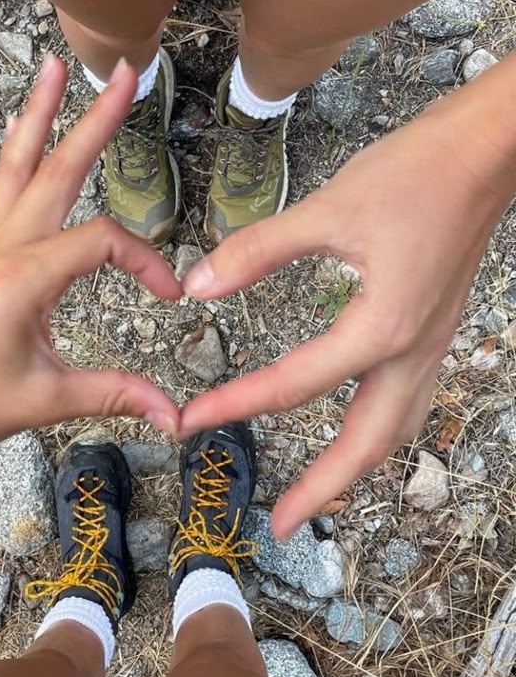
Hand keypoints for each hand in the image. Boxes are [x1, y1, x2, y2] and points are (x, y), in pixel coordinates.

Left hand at [0, 56, 180, 454]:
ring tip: (51, 67)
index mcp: (26, 274)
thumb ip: (114, 394)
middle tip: (121, 73)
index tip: (170, 296)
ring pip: (18, 164)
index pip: (104, 243)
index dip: (146, 263)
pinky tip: (18, 131)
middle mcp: (6, 246)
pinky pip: (1, 187)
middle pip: (58, 168)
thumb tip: (173, 413)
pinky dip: (16, 151)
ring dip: (39, 114)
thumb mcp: (47, 398)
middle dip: (94, 118)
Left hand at [180, 82, 515, 538]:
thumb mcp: (328, 211)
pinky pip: (407, 399)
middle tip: (283, 524)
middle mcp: (411, 350)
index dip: (235, 404)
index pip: (294, 384)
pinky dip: (379, 428)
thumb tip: (198, 286)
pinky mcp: (435, 326)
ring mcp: (430, 342)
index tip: (190, 422)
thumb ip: (259, 252)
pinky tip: (359, 420)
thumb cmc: (414, 173)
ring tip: (320, 490)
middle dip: (324, 489)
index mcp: (380, 328)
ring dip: (355, 465)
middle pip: (368, 444)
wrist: (486, 153)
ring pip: (395, 428)